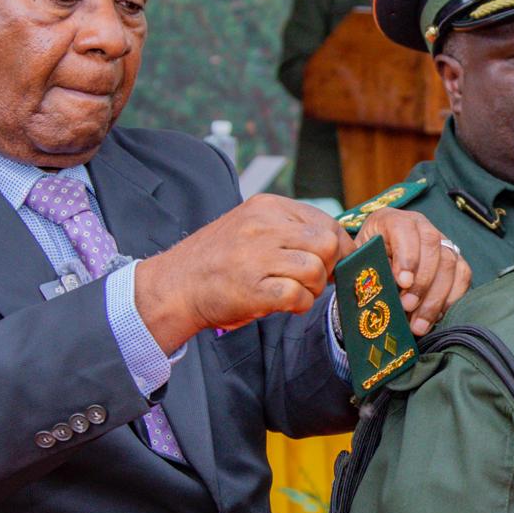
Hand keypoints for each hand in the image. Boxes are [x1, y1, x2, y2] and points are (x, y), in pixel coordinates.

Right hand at [135, 194, 354, 348]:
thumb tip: (336, 246)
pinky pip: (298, 295)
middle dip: (329, 267)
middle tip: (314, 281)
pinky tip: (284, 305)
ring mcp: (257, 256)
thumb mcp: (252, 228)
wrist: (175, 285)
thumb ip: (289, 230)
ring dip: (313, 289)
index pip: (326, 223)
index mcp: (267, 207)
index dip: (339, 248)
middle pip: (327, 244)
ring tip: (294, 293)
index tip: (332, 264)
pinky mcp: (253, 287)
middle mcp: (263, 226)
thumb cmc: (217, 260)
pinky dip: (299, 305)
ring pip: (316, 270)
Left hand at [355, 206, 471, 334]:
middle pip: (432, 246)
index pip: (404, 229)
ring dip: (435, 297)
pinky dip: (451, 299)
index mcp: (390, 220)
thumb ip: (366, 271)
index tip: (403, 282)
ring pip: (449, 263)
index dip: (406, 255)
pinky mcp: (455, 259)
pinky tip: (435, 318)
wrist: (377, 266)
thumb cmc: (364, 266)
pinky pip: (463, 276)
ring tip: (419, 323)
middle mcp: (419, 225)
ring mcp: (440, 240)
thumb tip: (376, 291)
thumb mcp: (358, 265)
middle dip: (422, 281)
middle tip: (408, 307)